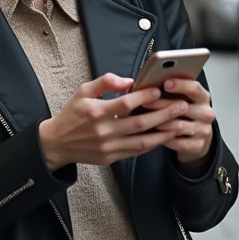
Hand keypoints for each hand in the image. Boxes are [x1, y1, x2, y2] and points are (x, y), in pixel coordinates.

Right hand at [38, 73, 189, 170]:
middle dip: (164, 114)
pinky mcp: (110, 158)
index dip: (144, 97)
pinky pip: (135, 152)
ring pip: (142, 142)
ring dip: (163, 133)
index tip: (159, 90)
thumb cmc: (72, 114)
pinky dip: (151, 145)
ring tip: (180, 124)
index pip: (126, 104)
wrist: (57, 143)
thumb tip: (128, 81)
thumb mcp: (83, 91)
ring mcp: (108, 147)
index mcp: (96, 112)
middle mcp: (103, 131)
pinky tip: (163, 137)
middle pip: (140, 123)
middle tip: (181, 106)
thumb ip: (105, 82)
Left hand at [147, 79, 215, 173]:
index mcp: (203, 98)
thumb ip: (173, 91)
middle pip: (183, 107)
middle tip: (145, 102)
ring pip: (178, 126)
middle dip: (162, 105)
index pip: (194, 88)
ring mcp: (203, 130)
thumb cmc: (186, 112)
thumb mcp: (184, 98)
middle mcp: (206, 113)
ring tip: (146, 119)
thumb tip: (151, 83)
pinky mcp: (198, 145)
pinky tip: (154, 134)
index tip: (165, 83)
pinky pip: (177, 142)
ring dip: (161, 122)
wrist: (198, 136)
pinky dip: (164, 138)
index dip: (180, 85)